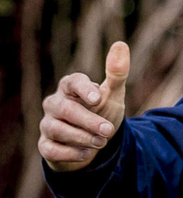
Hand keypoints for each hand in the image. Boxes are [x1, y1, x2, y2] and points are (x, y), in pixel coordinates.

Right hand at [39, 42, 129, 171]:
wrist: (93, 142)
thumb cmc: (100, 112)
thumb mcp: (111, 95)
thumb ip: (117, 73)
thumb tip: (121, 44)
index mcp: (70, 88)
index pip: (72, 82)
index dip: (83, 89)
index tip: (97, 98)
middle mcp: (55, 104)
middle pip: (66, 109)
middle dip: (88, 121)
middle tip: (108, 130)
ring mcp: (48, 125)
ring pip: (57, 130)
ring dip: (82, 137)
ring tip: (101, 142)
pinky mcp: (46, 146)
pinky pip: (51, 150)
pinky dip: (70, 153)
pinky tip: (86, 153)